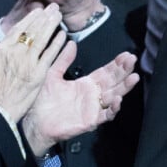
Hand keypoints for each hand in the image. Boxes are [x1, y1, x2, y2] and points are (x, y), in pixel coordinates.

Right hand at [0, 4, 65, 121]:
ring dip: (51, 25)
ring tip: (58, 15)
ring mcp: (28, 63)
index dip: (30, 18)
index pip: (18, 29)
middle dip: (44, 17)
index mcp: (0, 51)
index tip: (38, 10)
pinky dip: (57, 43)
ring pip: (42, 39)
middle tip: (53, 7)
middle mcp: (15, 53)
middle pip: (33, 30)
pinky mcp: (39, 73)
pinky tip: (63, 34)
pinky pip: (50, 54)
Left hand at [22, 46, 139, 155]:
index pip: (106, 71)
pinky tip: (118, 99)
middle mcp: (93, 95)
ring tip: (133, 78)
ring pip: (114, 96)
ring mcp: (93, 108)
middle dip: (124, 71)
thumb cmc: (42, 101)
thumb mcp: (52, 75)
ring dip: (124, 88)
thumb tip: (71, 43)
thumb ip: (63, 60)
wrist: (33, 123)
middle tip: (132, 60)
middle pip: (114, 81)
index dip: (117, 63)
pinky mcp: (90, 121)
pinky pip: (105, 115)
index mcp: (87, 83)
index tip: (126, 54)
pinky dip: (113, 108)